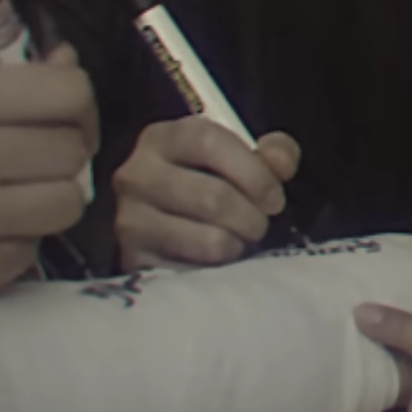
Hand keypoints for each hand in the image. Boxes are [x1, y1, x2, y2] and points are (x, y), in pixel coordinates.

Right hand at [0, 45, 97, 306]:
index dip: (75, 101)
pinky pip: (28, 254)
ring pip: (66, 205)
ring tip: (14, 193)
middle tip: (34, 154)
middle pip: (73, 152)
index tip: (63, 112)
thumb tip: (67, 62)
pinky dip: (15, 243)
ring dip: (48, 198)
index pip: (68, 93)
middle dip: (61, 151)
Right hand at [114, 118, 299, 270]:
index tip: (274, 198)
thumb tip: (280, 164)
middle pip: (213, 197)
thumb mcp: (241, 157)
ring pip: (210, 241)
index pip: (208, 142)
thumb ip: (272, 152)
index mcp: (163, 138)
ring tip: (239, 240)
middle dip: (252, 217)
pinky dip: (218, 270)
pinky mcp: (135, 262)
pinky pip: (196, 273)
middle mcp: (136, 175)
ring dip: (238, 245)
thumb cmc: (209, 183)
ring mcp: (131, 221)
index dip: (252, 172)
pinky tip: (217, 260)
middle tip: (259, 225)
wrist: (162, 227)